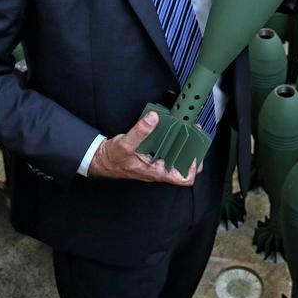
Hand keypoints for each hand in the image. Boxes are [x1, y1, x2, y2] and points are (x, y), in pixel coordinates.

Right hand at [87, 112, 202, 184]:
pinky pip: (166, 152)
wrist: (101, 160)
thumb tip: (153, 119)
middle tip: (196, 139)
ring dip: (183, 148)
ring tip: (188, 134)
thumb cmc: (112, 159)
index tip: (196, 155)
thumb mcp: (126, 144)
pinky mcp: (150, 157)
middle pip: (183, 168)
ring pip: (175, 160)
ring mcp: (155, 164)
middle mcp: (158, 170)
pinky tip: (172, 133)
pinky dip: (171, 143)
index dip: (192, 168)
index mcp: (156, 172)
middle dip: (191, 154)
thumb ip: (140, 131)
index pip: (182, 179)